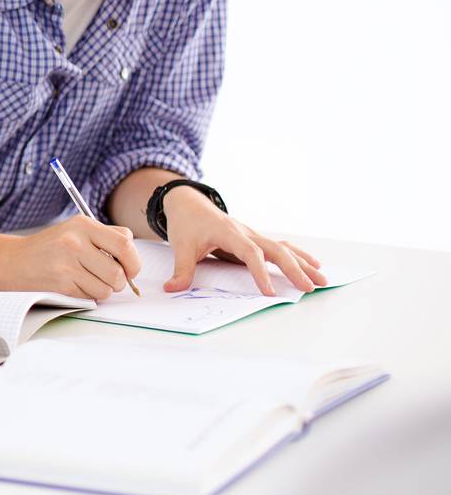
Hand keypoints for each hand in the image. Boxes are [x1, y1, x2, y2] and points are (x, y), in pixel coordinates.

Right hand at [10, 215, 141, 300]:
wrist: (16, 260)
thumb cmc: (51, 247)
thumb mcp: (76, 230)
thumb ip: (106, 236)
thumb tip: (132, 252)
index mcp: (83, 225)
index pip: (124, 244)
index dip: (134, 262)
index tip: (130, 269)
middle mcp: (75, 241)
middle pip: (118, 272)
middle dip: (121, 282)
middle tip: (113, 280)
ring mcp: (67, 263)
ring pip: (107, 288)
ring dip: (104, 290)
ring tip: (91, 281)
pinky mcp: (61, 283)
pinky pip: (91, 296)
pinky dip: (89, 294)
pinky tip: (76, 284)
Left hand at [161, 189, 327, 294]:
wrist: (188, 202)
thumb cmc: (186, 223)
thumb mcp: (180, 245)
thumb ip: (181, 269)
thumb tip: (172, 289)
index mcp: (229, 233)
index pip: (250, 253)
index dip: (260, 272)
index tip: (269, 292)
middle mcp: (246, 232)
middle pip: (275, 250)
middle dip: (294, 269)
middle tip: (310, 288)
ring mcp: (252, 235)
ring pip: (283, 248)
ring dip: (303, 263)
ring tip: (323, 279)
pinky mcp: (254, 239)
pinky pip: (280, 247)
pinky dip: (297, 255)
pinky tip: (313, 264)